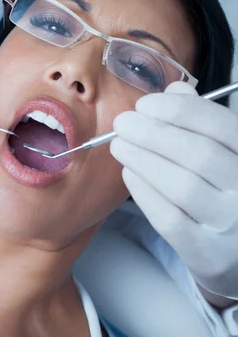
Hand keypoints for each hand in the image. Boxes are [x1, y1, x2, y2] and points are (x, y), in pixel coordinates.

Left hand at [111, 81, 237, 299]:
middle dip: (153, 134)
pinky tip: (129, 174)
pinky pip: (170, 220)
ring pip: (182, 186)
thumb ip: (201, 122)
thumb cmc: (226, 192)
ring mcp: (232, 226)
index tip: (145, 105)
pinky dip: (145, 192)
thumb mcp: (225, 154)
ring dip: (142, 159)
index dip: (179, 111)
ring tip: (118, 145)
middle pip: (199, 154)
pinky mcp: (210, 255)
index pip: (221, 126)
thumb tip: (173, 90)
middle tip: (122, 124)